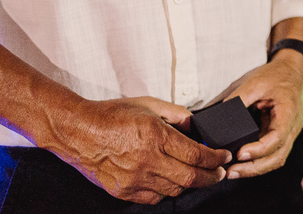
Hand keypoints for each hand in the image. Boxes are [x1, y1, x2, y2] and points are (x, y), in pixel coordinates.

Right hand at [46, 95, 230, 203]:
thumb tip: (196, 126)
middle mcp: (147, 160)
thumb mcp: (149, 104)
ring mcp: (135, 179)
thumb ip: (176, 114)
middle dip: (211, 176)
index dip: (216, 158)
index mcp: (156, 136)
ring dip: (190, 184)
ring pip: (174, 190)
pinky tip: (171, 182)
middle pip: (190, 177)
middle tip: (221, 173)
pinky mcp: (124, 191)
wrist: (78, 132)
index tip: (224, 157)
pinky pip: (154, 198)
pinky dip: (167, 192)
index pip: (197, 154)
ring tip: (198, 176)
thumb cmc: (112, 115)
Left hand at [223, 55, 302, 178]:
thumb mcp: (256, 82)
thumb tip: (218, 119)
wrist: (291, 71)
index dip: (258, 150)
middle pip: (277, 157)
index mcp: (289, 113)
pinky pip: (272, 155)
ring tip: (232, 172)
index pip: (277, 138)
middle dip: (253, 168)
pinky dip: (258, 164)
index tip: (239, 153)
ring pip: (275, 160)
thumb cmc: (276, 76)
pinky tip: (241, 166)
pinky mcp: (280, 136)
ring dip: (254, 170)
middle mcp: (292, 128)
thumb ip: (239, 99)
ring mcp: (288, 134)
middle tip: (230, 171)